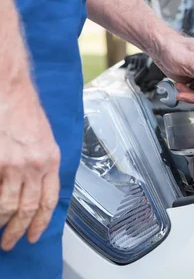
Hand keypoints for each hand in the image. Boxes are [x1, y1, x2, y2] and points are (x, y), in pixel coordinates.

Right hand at [0, 86, 59, 250]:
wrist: (9, 89)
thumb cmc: (24, 110)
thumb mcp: (43, 139)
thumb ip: (42, 164)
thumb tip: (36, 187)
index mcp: (51, 159)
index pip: (49, 200)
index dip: (41, 222)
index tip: (34, 235)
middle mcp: (34, 164)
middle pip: (28, 207)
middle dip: (18, 229)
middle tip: (9, 242)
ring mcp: (12, 164)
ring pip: (7, 204)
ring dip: (0, 221)